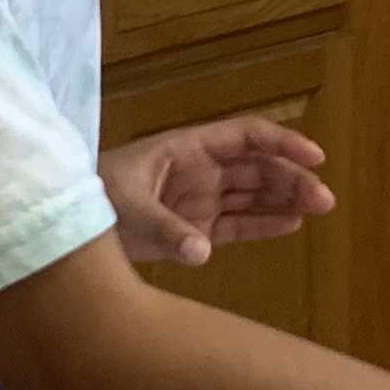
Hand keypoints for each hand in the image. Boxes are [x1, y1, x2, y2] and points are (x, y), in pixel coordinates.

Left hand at [101, 118, 334, 268]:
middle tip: (324, 199)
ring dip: (285, 200)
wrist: (65, 227)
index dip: (282, 142)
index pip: (245, 136)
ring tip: (319, 210)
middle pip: (257, 167)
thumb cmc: (92, 199)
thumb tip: (202, 253)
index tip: (314, 157)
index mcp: (187, 149)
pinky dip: (263, 224)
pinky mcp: (193, 229)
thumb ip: (164, 230)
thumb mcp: (125, 207)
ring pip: (252, 195)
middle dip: (292, 178)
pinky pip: (236, 224)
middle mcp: (199, 171)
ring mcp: (198, 200)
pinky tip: (292, 225)